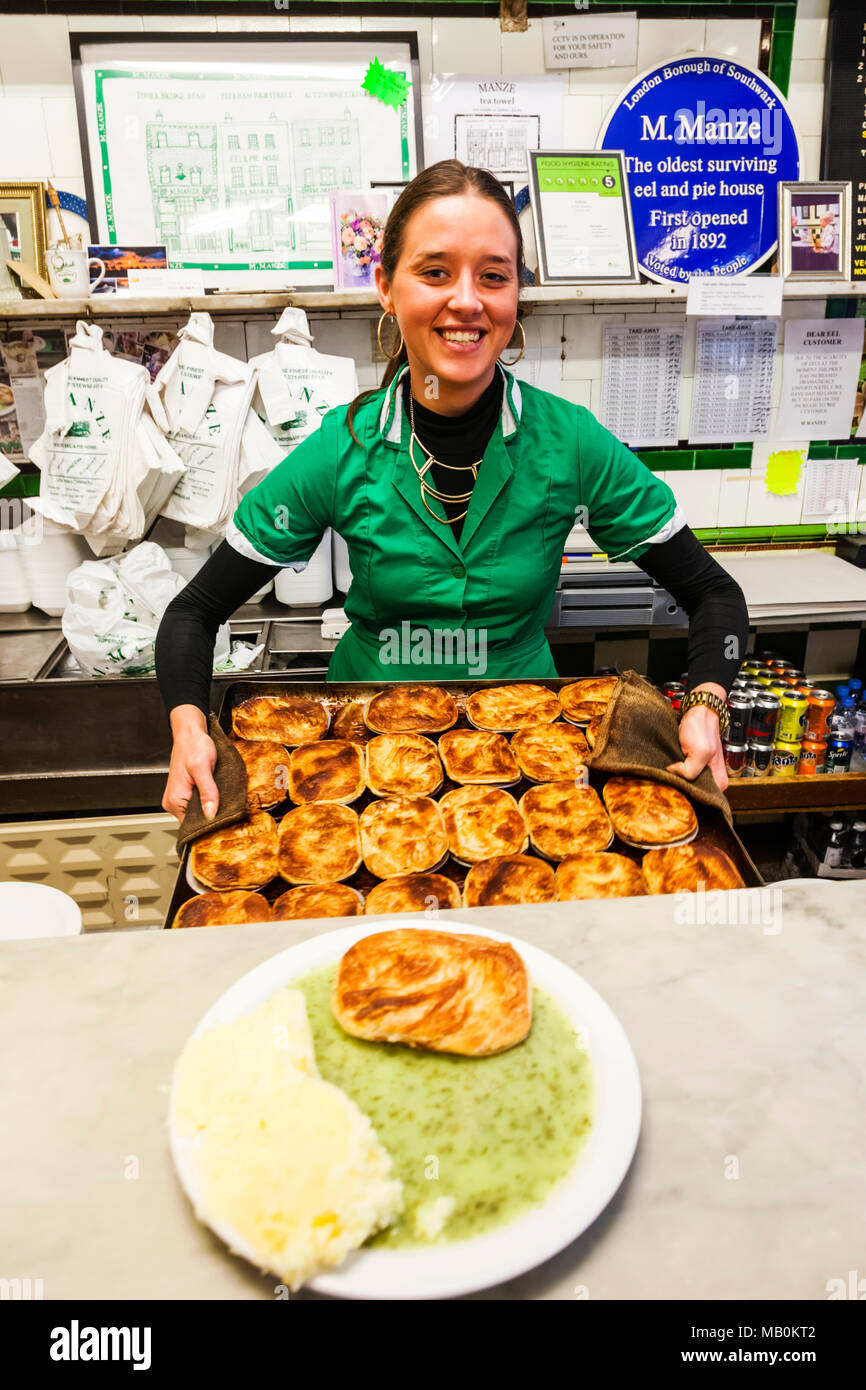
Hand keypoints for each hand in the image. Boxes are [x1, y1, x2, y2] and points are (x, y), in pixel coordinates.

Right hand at [162, 705, 218, 821]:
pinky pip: (196, 804)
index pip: (193, 825)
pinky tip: (214, 794)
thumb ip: (208, 792)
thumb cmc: (194, 745)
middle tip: (226, 806)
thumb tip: (211, 813)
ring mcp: (177, 799)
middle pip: (195, 820)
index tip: (225, 819)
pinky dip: (207, 801)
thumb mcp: (204, 768)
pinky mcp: (183, 794)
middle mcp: (173, 802)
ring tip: (220, 797)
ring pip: (197, 813)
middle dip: (211, 815)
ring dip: (210, 807)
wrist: (190, 733)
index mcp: (175, 800)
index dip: (210, 823)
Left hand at [667, 684, 727, 790]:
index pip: (702, 798)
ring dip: (676, 776)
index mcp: (719, 781)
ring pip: (686, 782)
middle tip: (671, 775)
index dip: (688, 791)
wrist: (698, 710)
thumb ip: (689, 771)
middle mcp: (712, 779)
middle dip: (681, 785)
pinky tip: (670, 764)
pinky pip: (681, 773)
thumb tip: (673, 776)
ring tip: (670, 768)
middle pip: (693, 791)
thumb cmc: (701, 727)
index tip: (678, 783)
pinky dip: (674, 769)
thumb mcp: (699, 752)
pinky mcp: (692, 765)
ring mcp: (702, 772)